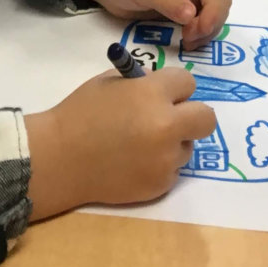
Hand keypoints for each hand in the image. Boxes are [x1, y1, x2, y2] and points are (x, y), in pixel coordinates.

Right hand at [26, 68, 215, 217]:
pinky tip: (133, 161)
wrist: (61, 158)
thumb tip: (161, 87)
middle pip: (206, 118)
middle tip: (171, 117)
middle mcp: (166, 126)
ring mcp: (166, 159)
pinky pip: (172, 169)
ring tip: (140, 143)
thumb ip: (139, 82)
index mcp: (151, 94)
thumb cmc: (80, 113)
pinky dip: (159, 164)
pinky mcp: (161, 184)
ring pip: (187, 146)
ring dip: (172, 141)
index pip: (187, 82)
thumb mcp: (108, 82)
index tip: (163, 92)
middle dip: (191, 114)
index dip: (174, 86)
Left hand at [71, 0, 231, 46]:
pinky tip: (184, 42)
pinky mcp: (178, 10)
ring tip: (187, 42)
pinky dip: (197, 34)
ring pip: (211, 15)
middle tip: (190, 39)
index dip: (213, 11)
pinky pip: (197, 23)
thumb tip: (192, 16)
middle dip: (211, 23)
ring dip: (206, 31)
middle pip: (219, 3)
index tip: (198, 31)